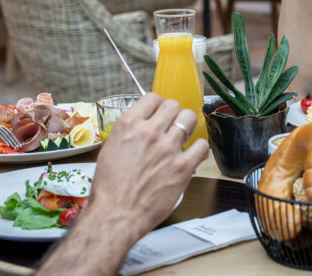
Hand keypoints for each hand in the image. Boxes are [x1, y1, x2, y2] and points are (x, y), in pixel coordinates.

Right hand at [89, 93, 208, 241]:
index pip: (152, 98)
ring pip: (189, 118)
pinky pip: (202, 145)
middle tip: (171, 125)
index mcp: (128, 125)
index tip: (158, 113)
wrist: (116, 214)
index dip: (157, 105)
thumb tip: (140, 127)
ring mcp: (167, 148)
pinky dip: (199, 148)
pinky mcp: (183, 166)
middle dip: (173, 114)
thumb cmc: (109, 188)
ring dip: (187, 126)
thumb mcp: (110, 149)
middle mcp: (149, 132)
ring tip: (183, 137)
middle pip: (173, 105)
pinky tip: (192, 154)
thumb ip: (128, 134)